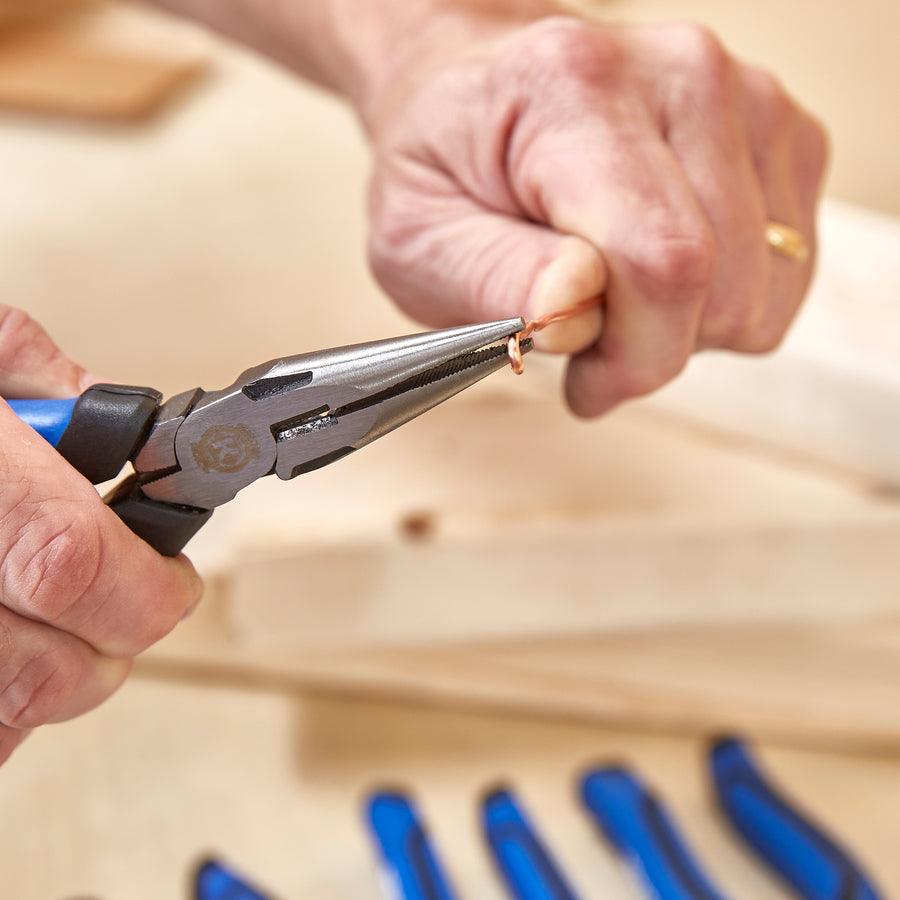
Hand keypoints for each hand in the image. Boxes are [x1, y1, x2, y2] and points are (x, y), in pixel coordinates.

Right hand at [0, 307, 201, 764]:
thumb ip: (35, 376)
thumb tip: (122, 427)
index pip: (68, 561)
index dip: (146, 587)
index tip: (171, 582)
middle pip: (48, 671)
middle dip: (113, 644)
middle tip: (127, 606)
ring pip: (2, 723)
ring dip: (49, 683)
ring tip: (50, 622)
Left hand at [364, 14, 828, 414]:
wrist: (481, 95)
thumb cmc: (446, 165)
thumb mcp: (420, 239)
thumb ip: (497, 279)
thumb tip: (578, 310)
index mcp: (577, 92)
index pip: (663, 260)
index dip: (634, 358)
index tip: (586, 381)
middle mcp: (683, 77)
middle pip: (728, 287)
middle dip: (653, 348)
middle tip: (586, 331)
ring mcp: (748, 99)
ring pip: (767, 289)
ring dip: (690, 326)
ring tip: (618, 292)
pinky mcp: (782, 134)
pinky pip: (786, 271)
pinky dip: (723, 299)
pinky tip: (659, 270)